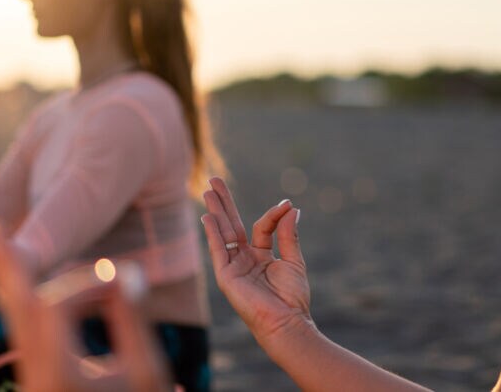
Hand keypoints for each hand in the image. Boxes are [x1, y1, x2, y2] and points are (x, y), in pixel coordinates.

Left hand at [0, 218, 170, 391]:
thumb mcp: (148, 372)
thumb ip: (133, 320)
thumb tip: (126, 271)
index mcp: (58, 374)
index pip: (57, 304)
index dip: (87, 281)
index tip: (122, 277)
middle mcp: (34, 377)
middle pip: (16, 308)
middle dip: (10, 267)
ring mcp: (31, 382)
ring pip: (15, 322)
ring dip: (11, 283)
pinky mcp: (36, 383)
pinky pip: (23, 335)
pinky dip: (21, 306)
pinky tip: (15, 287)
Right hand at [201, 177, 310, 343]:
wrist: (287, 321)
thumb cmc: (292, 297)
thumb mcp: (293, 260)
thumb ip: (288, 234)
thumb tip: (290, 207)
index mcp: (260, 256)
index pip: (260, 227)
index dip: (273, 215)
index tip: (286, 204)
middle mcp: (244, 260)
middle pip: (232, 225)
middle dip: (224, 203)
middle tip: (214, 180)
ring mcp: (233, 267)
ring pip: (222, 233)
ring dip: (215, 211)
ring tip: (208, 189)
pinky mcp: (225, 276)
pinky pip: (218, 250)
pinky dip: (213, 233)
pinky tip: (208, 216)